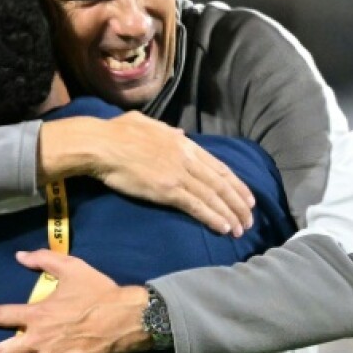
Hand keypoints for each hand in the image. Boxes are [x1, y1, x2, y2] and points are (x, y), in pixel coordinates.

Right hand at [41, 112, 254, 235]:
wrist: (102, 144)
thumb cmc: (117, 132)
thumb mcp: (148, 123)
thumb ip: (168, 130)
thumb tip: (180, 133)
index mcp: (183, 143)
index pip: (218, 166)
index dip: (236, 183)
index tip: (247, 196)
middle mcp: (187, 158)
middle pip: (221, 183)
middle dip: (238, 202)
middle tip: (250, 218)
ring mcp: (178, 174)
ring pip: (213, 196)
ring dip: (230, 214)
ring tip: (241, 229)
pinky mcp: (167, 189)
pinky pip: (196, 206)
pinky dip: (212, 217)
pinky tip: (223, 228)